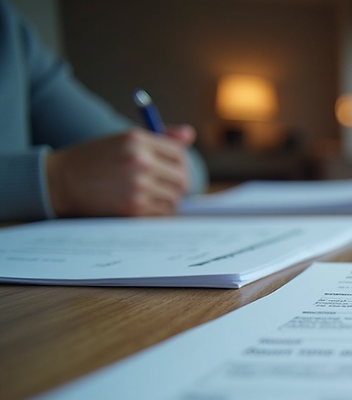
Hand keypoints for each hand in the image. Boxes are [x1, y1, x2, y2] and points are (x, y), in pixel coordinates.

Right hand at [46, 125, 196, 216]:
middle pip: (182, 177)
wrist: (61, 180)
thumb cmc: (95, 158)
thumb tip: (189, 134)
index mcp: (137, 139)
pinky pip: (162, 212)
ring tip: (155, 195)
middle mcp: (139, 160)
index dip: (181, 163)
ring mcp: (137, 185)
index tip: (175, 169)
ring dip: (169, 199)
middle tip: (171, 187)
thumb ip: (160, 138)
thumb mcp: (124, 139)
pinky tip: (147, 205)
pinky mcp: (133, 207)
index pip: (179, 152)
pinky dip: (159, 211)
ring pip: (174, 197)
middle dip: (180, 184)